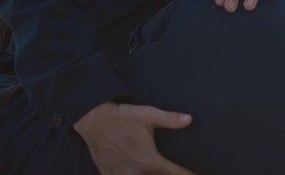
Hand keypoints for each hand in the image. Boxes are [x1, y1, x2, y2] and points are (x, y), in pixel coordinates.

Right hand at [73, 101, 194, 174]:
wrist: (95, 121)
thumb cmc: (124, 117)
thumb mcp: (149, 115)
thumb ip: (170, 119)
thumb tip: (189, 120)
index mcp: (149, 161)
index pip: (173, 173)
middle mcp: (136, 173)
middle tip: (176, 172)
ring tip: (159, 172)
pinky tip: (137, 172)